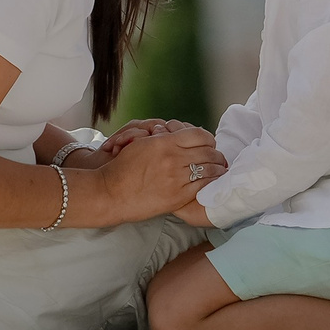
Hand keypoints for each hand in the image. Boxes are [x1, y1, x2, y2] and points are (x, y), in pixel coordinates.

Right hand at [95, 124, 227, 220]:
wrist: (110, 193)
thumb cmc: (122, 168)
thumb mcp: (141, 143)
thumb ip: (163, 137)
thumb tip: (179, 133)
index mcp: (164, 142)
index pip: (199, 135)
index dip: (208, 139)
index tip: (209, 144)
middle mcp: (173, 159)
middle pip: (208, 152)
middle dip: (216, 154)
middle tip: (218, 158)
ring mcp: (176, 179)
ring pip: (209, 170)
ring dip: (217, 169)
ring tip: (219, 170)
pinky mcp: (177, 197)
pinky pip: (202, 187)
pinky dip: (210, 184)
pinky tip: (211, 183)